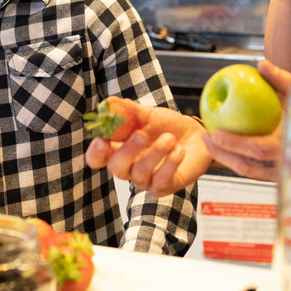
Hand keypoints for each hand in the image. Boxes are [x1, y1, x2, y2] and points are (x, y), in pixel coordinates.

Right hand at [85, 103, 211, 196]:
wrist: (195, 135)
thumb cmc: (167, 126)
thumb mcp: (147, 115)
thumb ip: (129, 111)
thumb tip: (109, 103)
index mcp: (118, 150)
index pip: (97, 159)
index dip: (96, 153)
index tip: (102, 141)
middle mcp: (128, 168)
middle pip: (116, 167)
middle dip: (128, 151)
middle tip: (142, 135)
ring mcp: (145, 180)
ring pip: (140, 174)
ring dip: (155, 153)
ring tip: (170, 138)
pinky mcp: (164, 188)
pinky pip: (161, 182)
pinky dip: (170, 164)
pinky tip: (179, 151)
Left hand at [201, 59, 290, 181]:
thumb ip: (282, 80)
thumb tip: (261, 64)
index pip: (260, 149)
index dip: (236, 144)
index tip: (216, 133)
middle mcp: (290, 166)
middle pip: (249, 166)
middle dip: (223, 154)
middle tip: (206, 138)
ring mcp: (286, 176)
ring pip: (251, 172)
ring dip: (227, 159)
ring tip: (210, 143)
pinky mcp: (281, 179)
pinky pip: (256, 172)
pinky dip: (238, 161)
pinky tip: (225, 149)